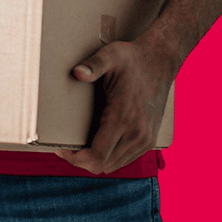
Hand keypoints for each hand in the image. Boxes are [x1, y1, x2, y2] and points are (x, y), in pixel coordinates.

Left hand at [54, 36, 175, 173]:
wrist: (161, 60)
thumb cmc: (132, 58)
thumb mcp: (110, 56)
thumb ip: (92, 65)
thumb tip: (76, 72)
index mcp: (123, 117)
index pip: (96, 156)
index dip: (75, 158)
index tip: (61, 148)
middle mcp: (136, 134)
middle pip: (102, 165)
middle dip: (81, 160)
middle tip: (66, 145)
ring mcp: (145, 138)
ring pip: (114, 165)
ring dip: (96, 159)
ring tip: (80, 144)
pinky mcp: (150, 139)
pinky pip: (126, 159)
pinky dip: (110, 156)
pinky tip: (99, 142)